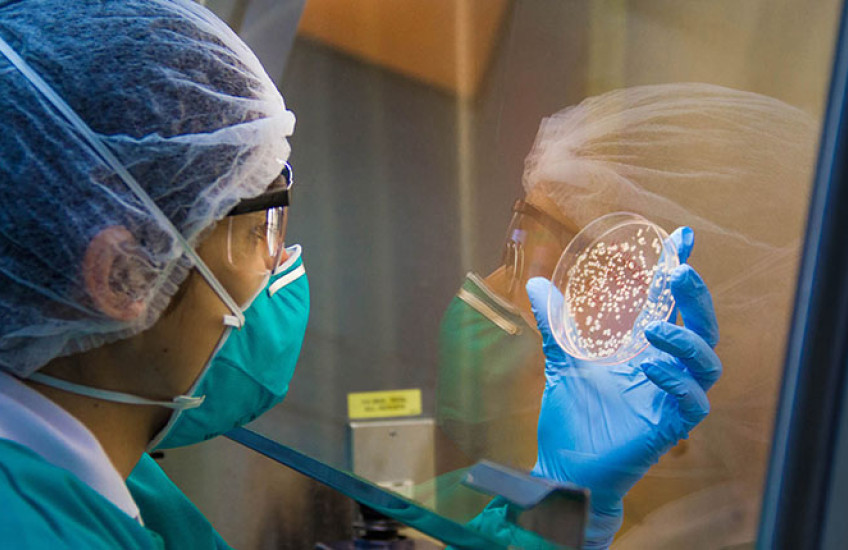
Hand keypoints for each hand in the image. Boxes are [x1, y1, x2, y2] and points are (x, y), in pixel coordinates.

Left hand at [527, 227, 720, 548]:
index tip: (681, 237)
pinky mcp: (669, 428)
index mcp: (644, 352)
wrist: (565, 465)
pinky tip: (648, 366)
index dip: (678, 272)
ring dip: (685, 341)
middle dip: (697, 298)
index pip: (670, 306)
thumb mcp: (562, 360)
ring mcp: (669, 400)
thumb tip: (538, 282)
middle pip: (702, 328)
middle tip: (682, 270)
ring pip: (707, 364)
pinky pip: (693, 403)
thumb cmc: (574, 417)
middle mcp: (664, 371)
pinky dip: (675, 381)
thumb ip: (554, 323)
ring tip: (653, 328)